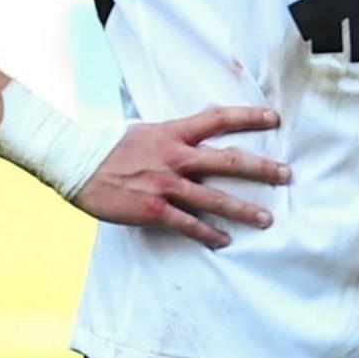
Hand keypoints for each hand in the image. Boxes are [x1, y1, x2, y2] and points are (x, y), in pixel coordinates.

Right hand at [75, 105, 290, 248]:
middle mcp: (174, 156)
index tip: (274, 118)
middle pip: (228, 161)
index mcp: (172, 133)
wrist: (71, 161)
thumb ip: (173, 137)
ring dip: (243, 210)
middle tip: (287, 175)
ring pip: (214, 198)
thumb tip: (197, 136)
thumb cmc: (107, 147)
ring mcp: (164, 184)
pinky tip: (224, 240)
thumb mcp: (144, 132)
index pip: (218, 118)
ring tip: (267, 219)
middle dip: (262, 169)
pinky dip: (208, 234)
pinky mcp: (152, 208)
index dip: (249, 117)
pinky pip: (187, 224)